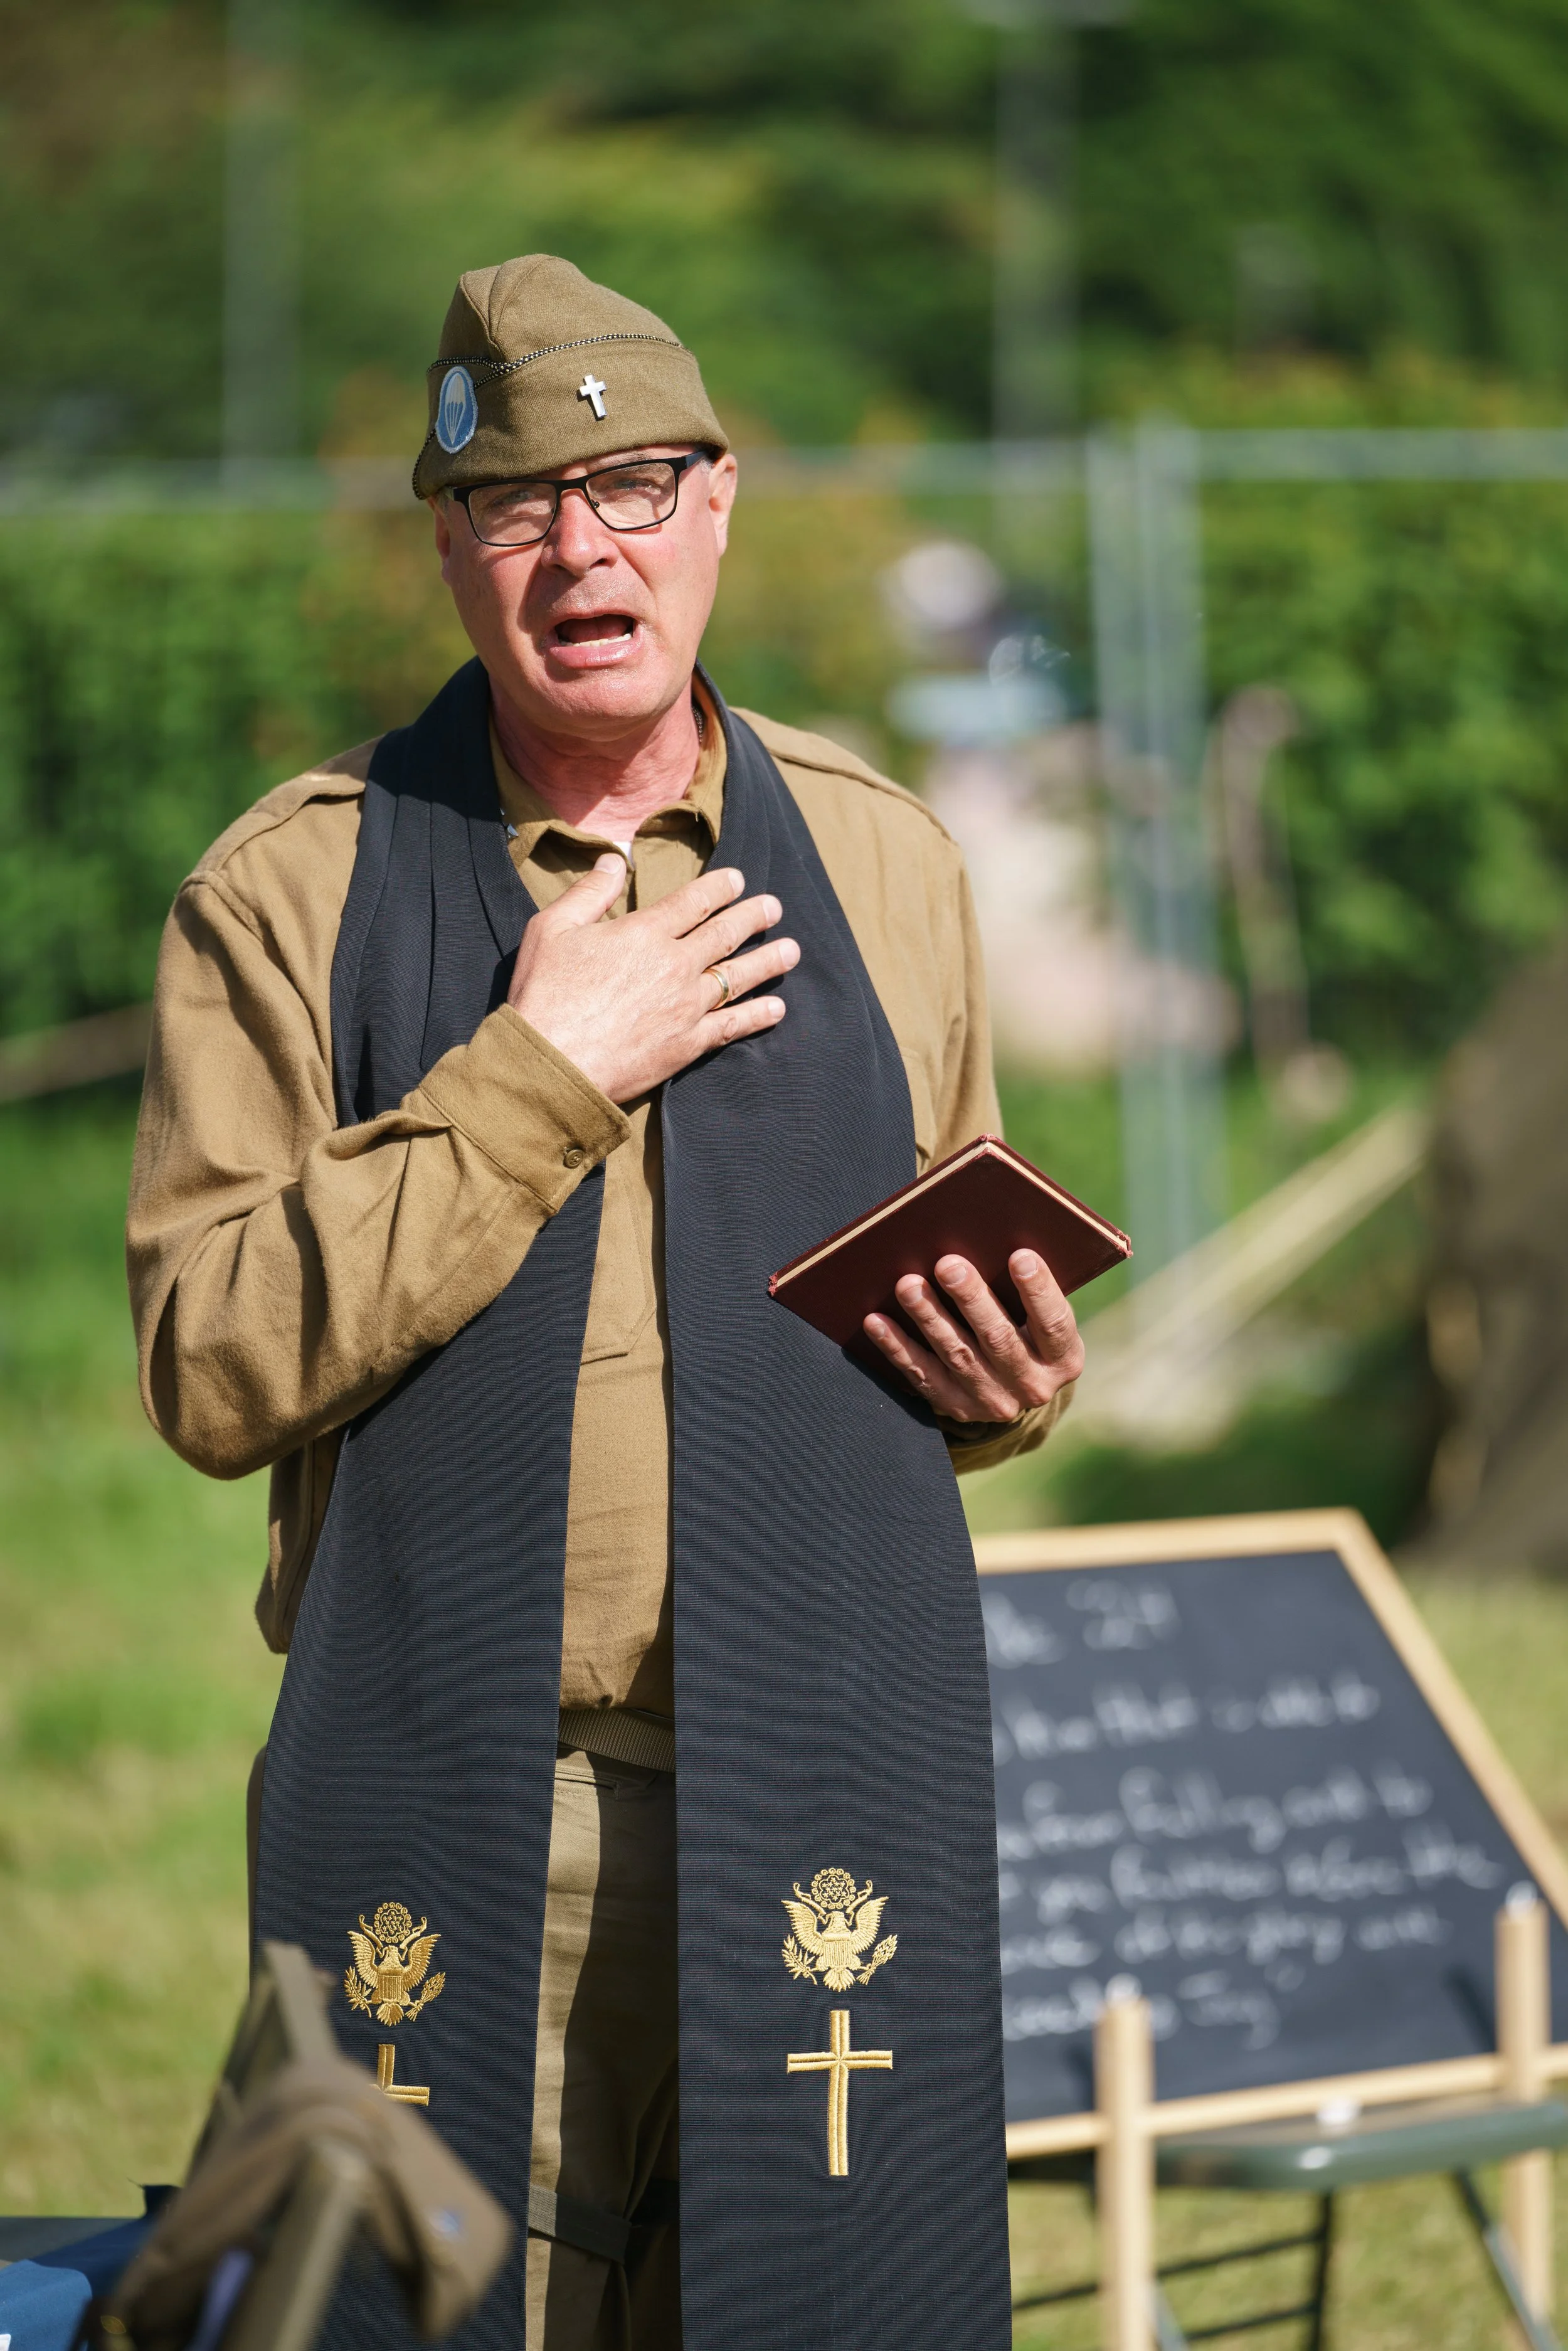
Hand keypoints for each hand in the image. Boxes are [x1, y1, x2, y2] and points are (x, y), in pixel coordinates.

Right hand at [507, 856, 799, 1102]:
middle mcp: (674, 965)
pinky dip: (758, 1016)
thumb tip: (614, 859)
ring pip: (738, 976)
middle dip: (754, 916)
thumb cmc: (544, 995)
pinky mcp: (688, 1044)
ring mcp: (686, 1006)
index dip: (721, 887)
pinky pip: (733, 1026)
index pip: (695, 901)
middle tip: (774, 907)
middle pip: (726, 933)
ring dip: (768, 961)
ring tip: (792, 950)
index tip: (738, 880)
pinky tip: (777, 1009)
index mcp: (644, 932)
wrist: (551, 1064)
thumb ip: (589, 892)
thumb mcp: (552, 929)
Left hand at [863, 1249, 1083, 1424]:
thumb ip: (1027, 1287)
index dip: (1037, 1290)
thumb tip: (992, 1236)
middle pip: (999, 1338)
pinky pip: (922, 1375)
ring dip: (929, 1317)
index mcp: (1064, 1357)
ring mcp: (992, 1401)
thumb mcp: (1041, 1314)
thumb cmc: (1028, 1326)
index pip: (1054, 1323)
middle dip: (971, 1299)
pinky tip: (877, 1321)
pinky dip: (898, 1347)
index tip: (1019, 1255)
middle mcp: (1032, 1386)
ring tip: (908, 1285)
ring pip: (956, 1355)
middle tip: (947, 1264)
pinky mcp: (956, 1408)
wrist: (1014, 1385)